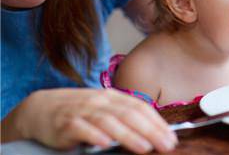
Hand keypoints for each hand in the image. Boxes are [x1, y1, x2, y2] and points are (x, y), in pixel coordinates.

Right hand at [2, 88, 176, 152]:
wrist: (41, 108)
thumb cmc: (79, 111)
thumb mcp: (104, 109)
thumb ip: (124, 116)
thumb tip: (151, 131)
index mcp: (112, 97)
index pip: (140, 107)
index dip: (157, 122)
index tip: (171, 137)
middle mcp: (100, 101)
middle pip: (129, 114)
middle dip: (150, 130)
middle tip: (166, 145)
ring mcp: (83, 111)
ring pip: (109, 121)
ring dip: (128, 135)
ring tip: (144, 147)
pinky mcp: (65, 124)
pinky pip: (82, 128)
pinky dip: (94, 135)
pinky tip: (106, 144)